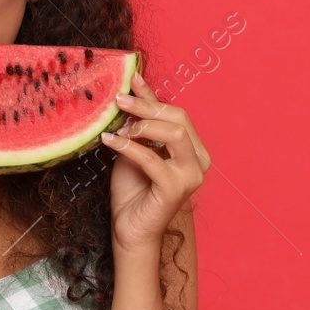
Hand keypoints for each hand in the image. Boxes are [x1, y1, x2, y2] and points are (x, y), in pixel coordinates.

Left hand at [99, 71, 211, 252]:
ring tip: (118, 128)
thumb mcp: (136, 147)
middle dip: (146, 106)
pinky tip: (110, 141)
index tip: (131, 80)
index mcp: (195, 150)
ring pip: (174, 134)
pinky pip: (152, 158)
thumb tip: (134, 88)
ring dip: (142, 125)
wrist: (130, 229)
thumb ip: (141, 122)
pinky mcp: (176, 188)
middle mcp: (199, 161)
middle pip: (178, 119)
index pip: (178, 114)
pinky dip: (129, 146)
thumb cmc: (133, 190)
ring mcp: (191, 176)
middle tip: (119, 101)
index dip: (153, 97)